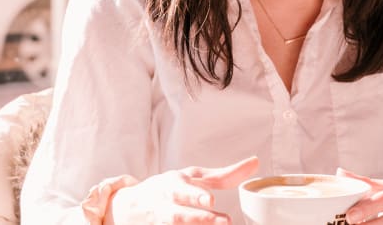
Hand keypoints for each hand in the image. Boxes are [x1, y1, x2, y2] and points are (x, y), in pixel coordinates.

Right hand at [104, 156, 258, 224]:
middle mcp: (164, 206)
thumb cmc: (168, 188)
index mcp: (173, 185)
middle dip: (200, 219)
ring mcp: (157, 223)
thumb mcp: (192, 177)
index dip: (196, 196)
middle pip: (179, 215)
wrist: (127, 206)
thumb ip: (223, 175)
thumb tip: (256, 162)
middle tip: (225, 222)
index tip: (211, 200)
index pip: (184, 190)